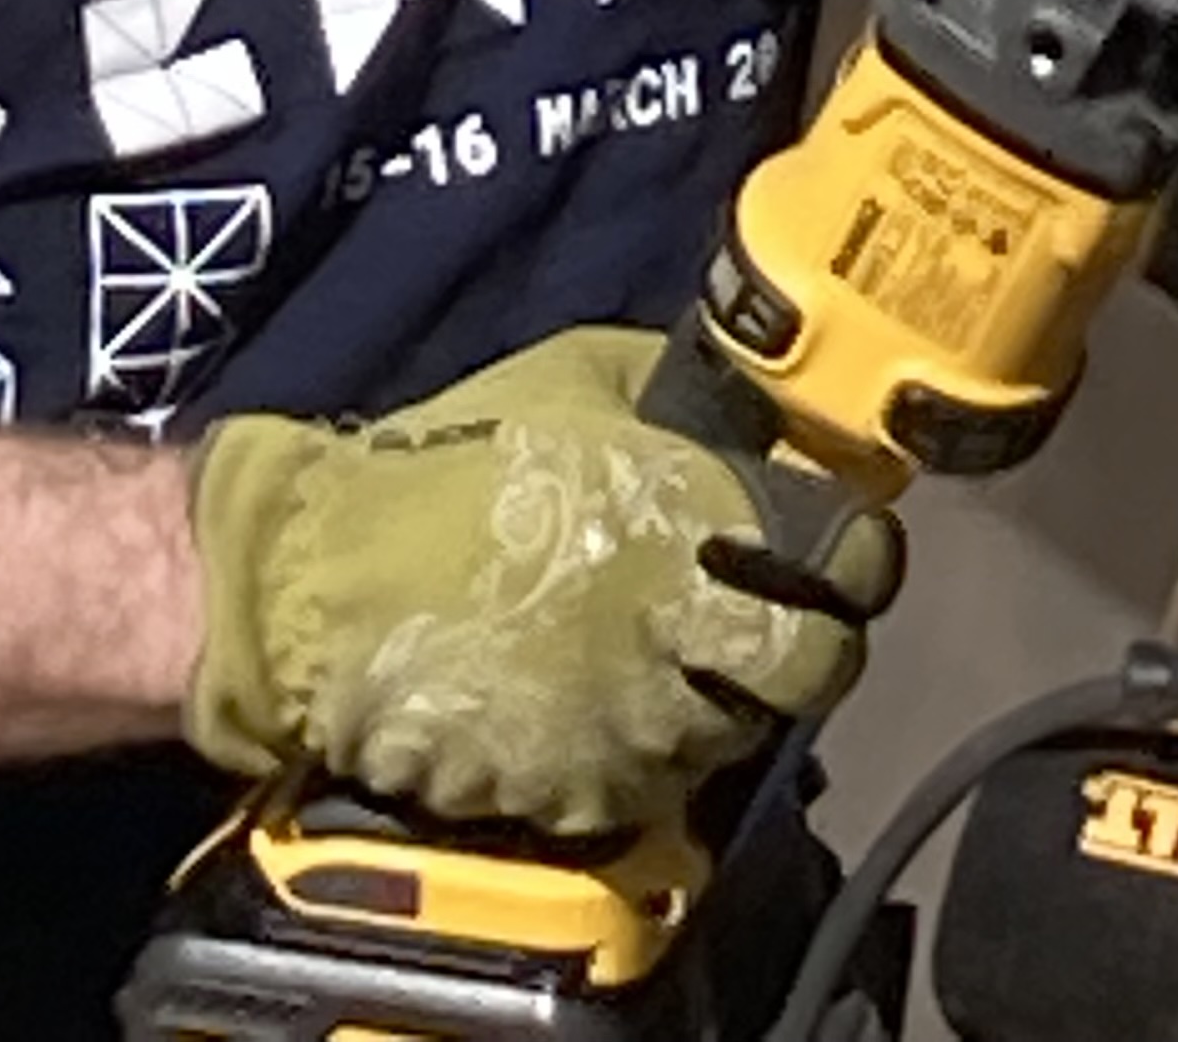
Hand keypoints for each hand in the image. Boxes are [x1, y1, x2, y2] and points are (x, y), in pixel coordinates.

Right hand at [182, 323, 901, 834]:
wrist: (322, 588)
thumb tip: (765, 412)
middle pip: (819, 666)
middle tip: (758, 600)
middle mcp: (689, 634)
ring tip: (660, 639)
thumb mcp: (578, 378)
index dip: (855, 554)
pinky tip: (596, 689)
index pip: (855, 567)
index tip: (835, 538)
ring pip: (742, 728)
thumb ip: (687, 399)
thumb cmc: (450, 461)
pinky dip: (647, 742)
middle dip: (804, 632)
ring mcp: (643, 731)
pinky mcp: (591, 800)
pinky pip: (662, 778)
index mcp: (700, 519)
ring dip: (721, 688)